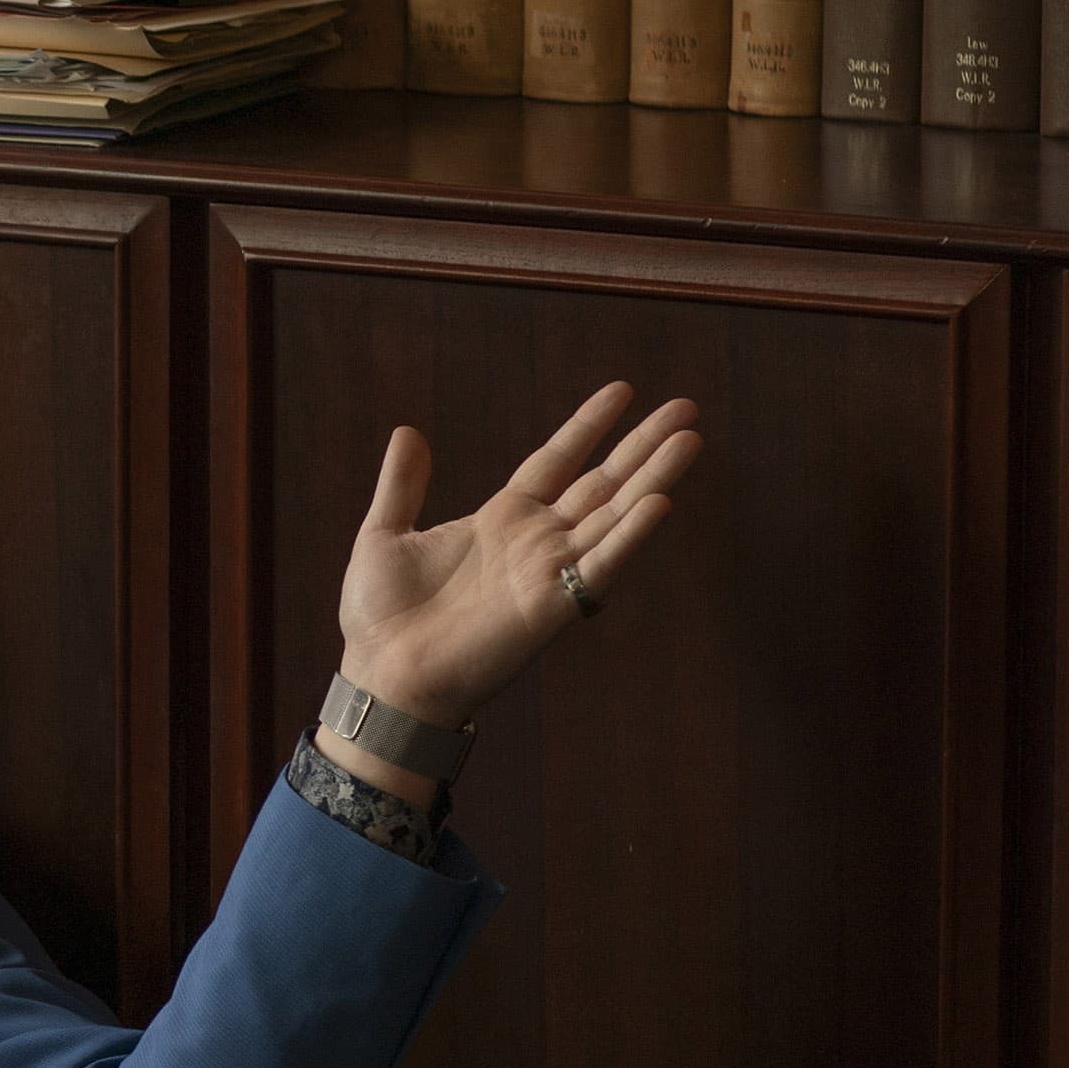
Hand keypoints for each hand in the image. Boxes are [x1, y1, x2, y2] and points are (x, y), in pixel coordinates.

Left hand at [323, 383, 701, 796]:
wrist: (381, 676)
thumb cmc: (379, 618)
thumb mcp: (384, 534)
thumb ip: (402, 485)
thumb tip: (407, 432)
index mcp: (500, 520)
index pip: (556, 461)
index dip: (588, 427)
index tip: (623, 391)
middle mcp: (534, 542)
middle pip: (601, 483)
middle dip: (643, 446)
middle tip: (686, 409)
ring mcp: (546, 572)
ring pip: (613, 515)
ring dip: (653, 478)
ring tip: (690, 439)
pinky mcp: (549, 607)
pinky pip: (598, 566)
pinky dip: (629, 536)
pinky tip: (658, 502)